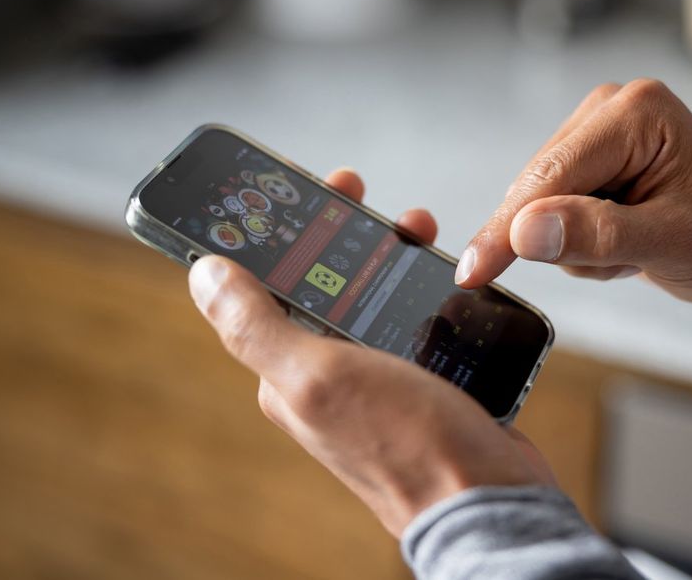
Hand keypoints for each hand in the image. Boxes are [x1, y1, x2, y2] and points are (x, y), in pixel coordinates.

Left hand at [188, 168, 555, 536]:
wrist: (488, 500)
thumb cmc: (408, 446)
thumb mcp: (320, 376)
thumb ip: (256, 327)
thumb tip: (202, 273)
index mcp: (290, 371)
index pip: (269, 286)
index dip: (279, 234)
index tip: (301, 191)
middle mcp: (329, 374)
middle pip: (324, 285)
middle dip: (337, 234)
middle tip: (360, 195)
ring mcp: (377, 379)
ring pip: (372, 298)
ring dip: (385, 256)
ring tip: (416, 227)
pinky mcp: (422, 383)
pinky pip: (412, 321)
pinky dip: (422, 289)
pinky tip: (442, 274)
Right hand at [455, 80, 691, 305]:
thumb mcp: (670, 244)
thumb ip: (595, 236)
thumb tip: (524, 233)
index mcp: (636, 114)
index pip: (550, 174)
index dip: (508, 228)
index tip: (473, 272)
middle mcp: (610, 111)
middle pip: (537, 187)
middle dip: (563, 240)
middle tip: (622, 261)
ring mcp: (597, 134)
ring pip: (538, 206)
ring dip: (576, 246)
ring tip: (632, 250)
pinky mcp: (589, 161)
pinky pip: (550, 213)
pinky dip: (578, 242)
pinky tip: (621, 242)